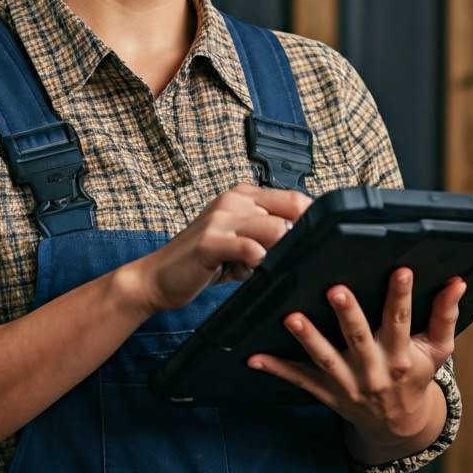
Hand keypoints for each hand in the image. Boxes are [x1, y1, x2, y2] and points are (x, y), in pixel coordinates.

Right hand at [128, 183, 310, 314]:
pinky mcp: (209, 241)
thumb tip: (306, 242)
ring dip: (279, 254)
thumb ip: (267, 236)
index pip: (295, 198)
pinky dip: (258, 263)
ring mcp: (221, 217)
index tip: (316, 244)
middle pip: (292, 211)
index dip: (311, 221)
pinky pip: (250, 249)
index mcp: (244, 195)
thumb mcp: (239, 242)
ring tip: (264, 268)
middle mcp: (234, 199)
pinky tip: (247, 272)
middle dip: (298, 240)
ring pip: (276, 229)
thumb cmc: (202, 262)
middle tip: (289, 262)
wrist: (156, 277)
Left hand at [247, 268, 466, 447]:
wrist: (399, 426)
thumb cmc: (417, 376)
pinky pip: (299, 380)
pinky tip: (253, 356)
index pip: (402, 321)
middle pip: (359, 339)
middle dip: (348, 315)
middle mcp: (375, 370)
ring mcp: (348, 384)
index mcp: (403, 356)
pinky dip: (276, 368)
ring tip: (291, 317)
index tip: (400, 270)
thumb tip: (458, 281)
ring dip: (308, 339)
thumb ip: (446, 315)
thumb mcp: (438, 350)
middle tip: (335, 289)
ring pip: (325, 360)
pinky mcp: (327, 393)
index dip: (401, 296)